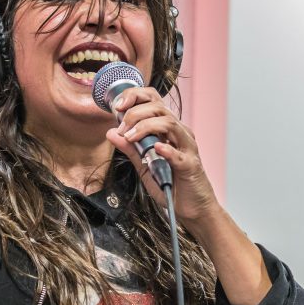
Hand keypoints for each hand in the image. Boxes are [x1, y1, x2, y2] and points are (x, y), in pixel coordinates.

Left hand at [104, 87, 220, 228]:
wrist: (192, 208)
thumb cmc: (171, 184)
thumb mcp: (144, 165)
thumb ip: (130, 148)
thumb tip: (111, 132)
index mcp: (169, 130)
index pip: (154, 101)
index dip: (135, 96)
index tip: (117, 105)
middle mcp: (180, 133)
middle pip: (159, 108)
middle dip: (135, 113)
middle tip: (122, 127)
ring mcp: (187, 148)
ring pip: (169, 123)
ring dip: (145, 127)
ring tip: (130, 137)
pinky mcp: (190, 166)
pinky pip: (179, 153)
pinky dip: (166, 149)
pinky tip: (155, 149)